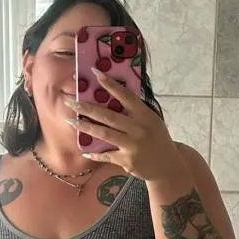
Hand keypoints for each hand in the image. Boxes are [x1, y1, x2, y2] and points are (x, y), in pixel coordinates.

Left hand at [65, 69, 182, 181]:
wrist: (168, 166)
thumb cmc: (157, 139)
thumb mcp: (152, 121)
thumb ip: (135, 111)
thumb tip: (113, 96)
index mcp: (145, 115)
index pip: (126, 96)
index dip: (110, 84)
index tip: (95, 73)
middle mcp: (138, 129)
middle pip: (108, 116)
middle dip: (87, 108)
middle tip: (70, 102)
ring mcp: (132, 146)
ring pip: (104, 134)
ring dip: (85, 127)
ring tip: (71, 120)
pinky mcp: (127, 161)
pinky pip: (106, 155)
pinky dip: (94, 154)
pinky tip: (84, 150)